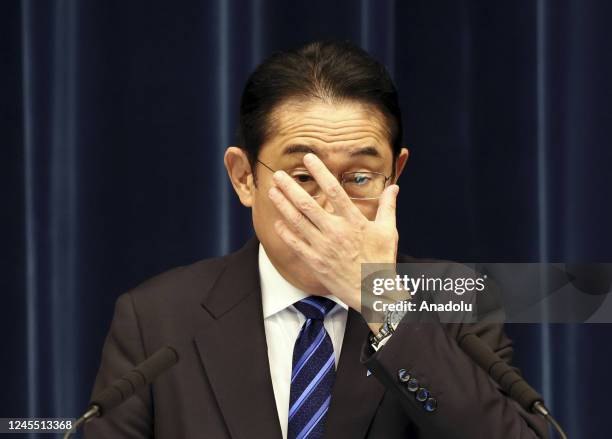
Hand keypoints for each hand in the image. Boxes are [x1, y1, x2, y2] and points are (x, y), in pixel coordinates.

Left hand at [267, 153, 399, 313]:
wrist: (373, 292)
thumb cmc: (381, 261)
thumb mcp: (389, 232)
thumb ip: (388, 207)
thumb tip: (394, 188)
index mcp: (354, 222)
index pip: (334, 191)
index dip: (320, 172)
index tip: (309, 159)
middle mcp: (336, 232)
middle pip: (308, 205)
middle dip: (290, 188)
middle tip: (278, 175)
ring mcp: (323, 248)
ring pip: (297, 222)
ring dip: (283, 205)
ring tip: (272, 192)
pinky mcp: (316, 262)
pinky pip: (296, 245)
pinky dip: (285, 232)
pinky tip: (277, 221)